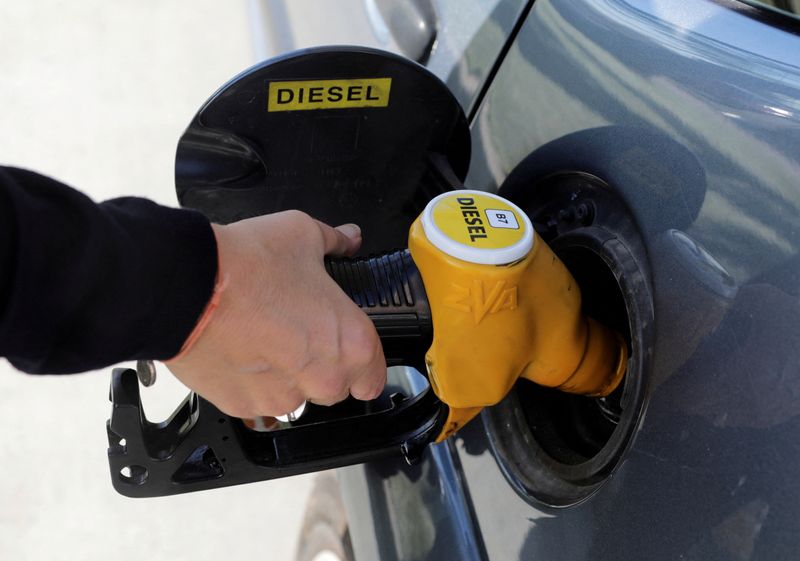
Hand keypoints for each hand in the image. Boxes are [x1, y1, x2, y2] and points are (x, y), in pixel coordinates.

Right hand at [166, 210, 386, 417]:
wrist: (186, 288)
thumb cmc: (248, 265)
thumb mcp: (304, 235)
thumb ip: (334, 242)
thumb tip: (347, 238)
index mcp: (351, 343)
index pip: (374, 375)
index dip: (363, 362)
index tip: (348, 350)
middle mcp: (323, 378)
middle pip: (335, 388)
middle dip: (322, 366)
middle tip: (297, 332)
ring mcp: (283, 398)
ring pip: (295, 396)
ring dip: (286, 375)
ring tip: (263, 338)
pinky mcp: (243, 406)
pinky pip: (257, 402)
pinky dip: (251, 383)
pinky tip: (240, 351)